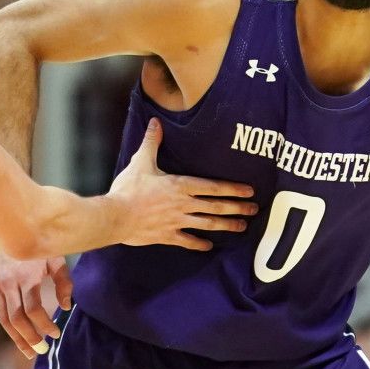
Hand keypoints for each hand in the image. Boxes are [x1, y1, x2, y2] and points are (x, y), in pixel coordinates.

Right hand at [0, 248, 72, 358]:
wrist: (9, 225)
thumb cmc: (37, 243)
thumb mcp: (55, 257)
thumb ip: (63, 282)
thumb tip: (66, 307)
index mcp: (26, 276)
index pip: (34, 309)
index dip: (45, 324)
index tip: (55, 334)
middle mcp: (7, 282)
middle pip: (18, 319)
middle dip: (31, 338)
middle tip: (43, 350)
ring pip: (3, 320)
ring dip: (16, 339)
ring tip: (29, 352)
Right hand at [107, 118, 256, 250]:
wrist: (115, 216)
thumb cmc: (129, 188)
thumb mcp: (141, 161)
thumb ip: (152, 142)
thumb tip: (156, 121)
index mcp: (180, 185)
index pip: (213, 187)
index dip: (233, 189)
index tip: (249, 191)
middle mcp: (183, 204)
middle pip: (216, 207)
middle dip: (237, 208)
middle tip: (254, 209)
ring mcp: (177, 222)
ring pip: (207, 224)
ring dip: (226, 225)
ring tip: (242, 227)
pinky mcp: (167, 236)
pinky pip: (187, 241)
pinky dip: (198, 244)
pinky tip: (208, 246)